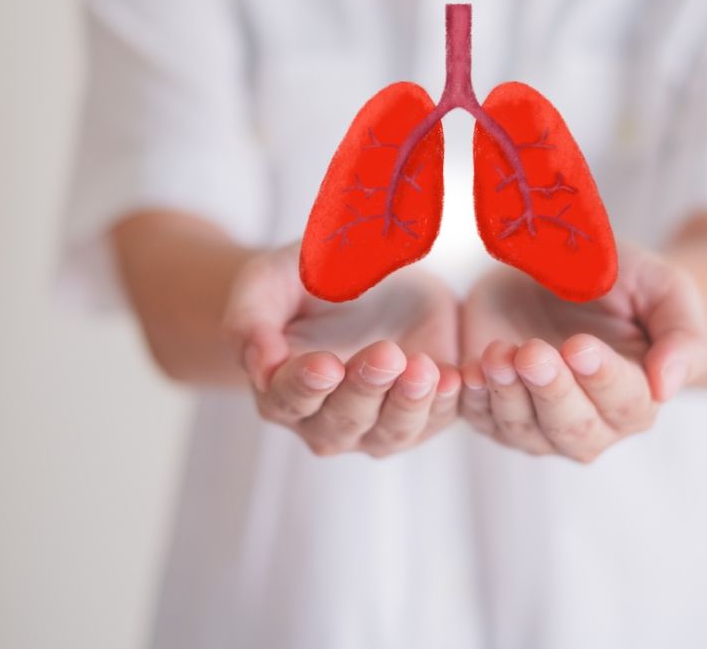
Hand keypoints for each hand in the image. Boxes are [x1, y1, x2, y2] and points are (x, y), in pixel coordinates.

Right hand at [222, 244, 461, 457]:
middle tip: (384, 354)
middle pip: (343, 420)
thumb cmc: (301, 281)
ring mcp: (378, 422)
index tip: (324, 365)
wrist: (357, 276)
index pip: (288, 399)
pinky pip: (437, 418)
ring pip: (392, 431)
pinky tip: (454, 377)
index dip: (305, 386)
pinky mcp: (424, 408)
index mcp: (281, 391)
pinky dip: (447, 403)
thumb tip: (258, 364)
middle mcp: (326, 420)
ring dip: (409, 404)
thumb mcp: (268, 282)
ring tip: (423, 369)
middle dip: (365, 389)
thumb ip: (251, 320)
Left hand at [459, 243, 706, 461]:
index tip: (580, 345)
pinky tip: (468, 370)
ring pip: (523, 430)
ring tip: (497, 354)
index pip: (625, 402)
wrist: (568, 271)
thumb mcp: (664, 289)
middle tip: (532, 353)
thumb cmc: (625, 281)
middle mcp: (592, 424)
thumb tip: (669, 387)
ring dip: (507, 396)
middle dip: (551, 391)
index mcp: (639, 397)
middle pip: (573, 428)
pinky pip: (480, 418)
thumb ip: (682, 336)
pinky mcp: (494, 408)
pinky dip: (472, 399)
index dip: (602, 378)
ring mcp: (538, 424)